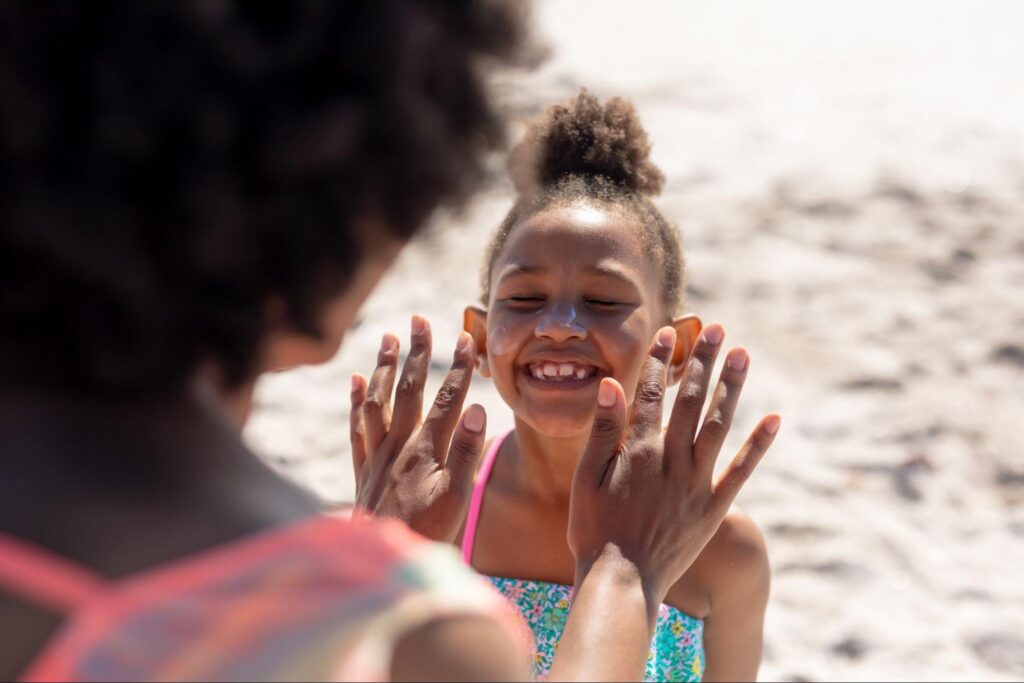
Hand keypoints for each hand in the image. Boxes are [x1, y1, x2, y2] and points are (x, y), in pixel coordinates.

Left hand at [350, 315, 486, 542]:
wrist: (381, 566)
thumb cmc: (427, 535)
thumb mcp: (458, 499)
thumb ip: (467, 453)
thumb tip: (477, 408)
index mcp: (427, 451)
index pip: (447, 399)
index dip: (458, 367)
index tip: (465, 337)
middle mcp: (399, 446)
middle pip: (409, 389)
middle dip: (417, 352)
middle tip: (420, 318)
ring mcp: (377, 457)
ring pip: (378, 401)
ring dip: (385, 367)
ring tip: (389, 337)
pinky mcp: (364, 472)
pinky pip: (357, 428)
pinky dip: (357, 401)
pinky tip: (357, 380)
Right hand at [568, 323, 779, 606]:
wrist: (622, 580)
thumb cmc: (593, 529)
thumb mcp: (585, 478)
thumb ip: (602, 431)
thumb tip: (611, 384)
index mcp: (639, 451)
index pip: (651, 393)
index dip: (660, 361)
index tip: (670, 332)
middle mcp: (673, 460)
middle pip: (691, 399)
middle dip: (704, 361)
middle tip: (718, 329)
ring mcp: (697, 483)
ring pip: (720, 424)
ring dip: (732, 387)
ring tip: (743, 354)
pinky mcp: (714, 506)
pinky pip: (742, 469)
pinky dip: (760, 444)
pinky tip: (775, 418)